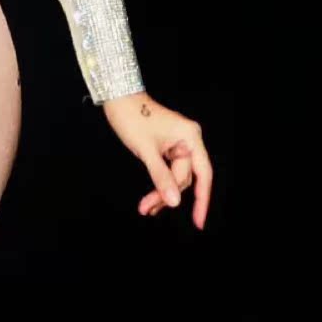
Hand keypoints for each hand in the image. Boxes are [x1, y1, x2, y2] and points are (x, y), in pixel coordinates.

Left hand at [101, 92, 211, 228]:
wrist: (118, 99)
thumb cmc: (132, 118)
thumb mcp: (146, 151)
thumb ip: (161, 177)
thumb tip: (175, 202)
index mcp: (191, 137)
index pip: (203, 174)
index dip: (202, 200)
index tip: (198, 222)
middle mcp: (189, 140)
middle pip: (185, 178)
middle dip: (167, 195)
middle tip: (147, 210)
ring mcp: (179, 143)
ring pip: (175, 177)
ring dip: (161, 192)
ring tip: (145, 208)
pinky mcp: (168, 146)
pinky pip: (167, 171)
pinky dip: (159, 184)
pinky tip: (150, 200)